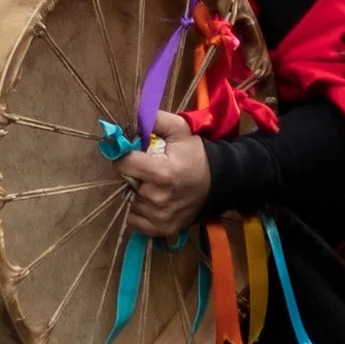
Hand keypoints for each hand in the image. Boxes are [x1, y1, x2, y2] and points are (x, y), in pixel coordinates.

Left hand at [117, 108, 212, 233]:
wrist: (220, 183)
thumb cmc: (196, 156)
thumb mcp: (180, 130)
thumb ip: (155, 119)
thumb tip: (132, 114)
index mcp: (161, 172)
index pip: (123, 164)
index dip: (125, 157)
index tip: (134, 155)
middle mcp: (159, 197)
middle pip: (128, 184)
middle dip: (136, 176)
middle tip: (151, 171)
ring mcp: (160, 216)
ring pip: (132, 202)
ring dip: (139, 194)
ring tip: (157, 187)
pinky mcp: (162, 229)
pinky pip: (135, 221)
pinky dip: (141, 212)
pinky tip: (155, 202)